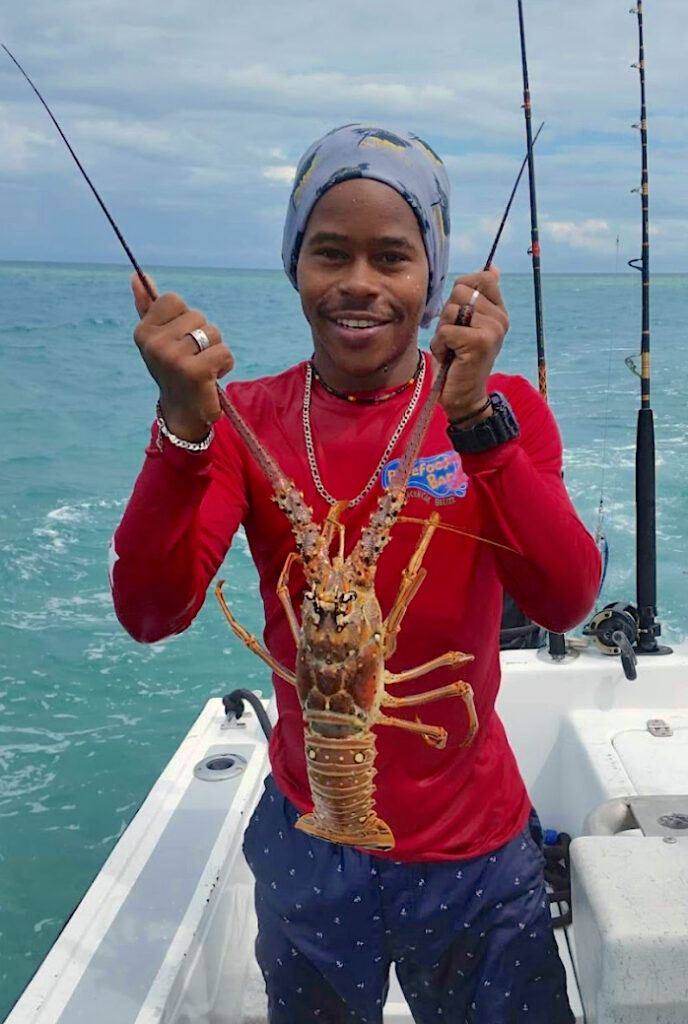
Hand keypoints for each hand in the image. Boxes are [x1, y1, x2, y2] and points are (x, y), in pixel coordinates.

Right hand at [132, 274, 233, 440]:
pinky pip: (224, 351)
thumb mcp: (158, 338)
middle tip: (192, 359)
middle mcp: (153, 344)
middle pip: (197, 316)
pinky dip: (224, 365)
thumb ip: (147, 306)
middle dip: (203, 336)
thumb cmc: (173, 370)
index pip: (173, 299)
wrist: (183, 413)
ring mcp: (172, 358)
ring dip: (214, 351)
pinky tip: (211, 378)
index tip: (178, 340)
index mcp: (143, 331)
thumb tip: (137, 275)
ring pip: (213, 333)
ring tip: (202, 368)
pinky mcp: (194, 372)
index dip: (185, 319)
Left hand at [429, 266, 508, 422]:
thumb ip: (477, 297)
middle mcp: (501, 318)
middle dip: (448, 314)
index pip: (481, 277)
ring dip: (443, 332)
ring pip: (452, 310)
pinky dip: (441, 345)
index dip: (461, 291)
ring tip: (452, 349)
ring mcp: (494, 329)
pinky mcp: (481, 342)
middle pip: (461, 291)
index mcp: (499, 311)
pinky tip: (450, 358)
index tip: (461, 318)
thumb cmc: (459, 360)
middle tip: (454, 338)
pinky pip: (447, 330)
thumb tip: (493, 267)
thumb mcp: (466, 325)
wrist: (463, 397)